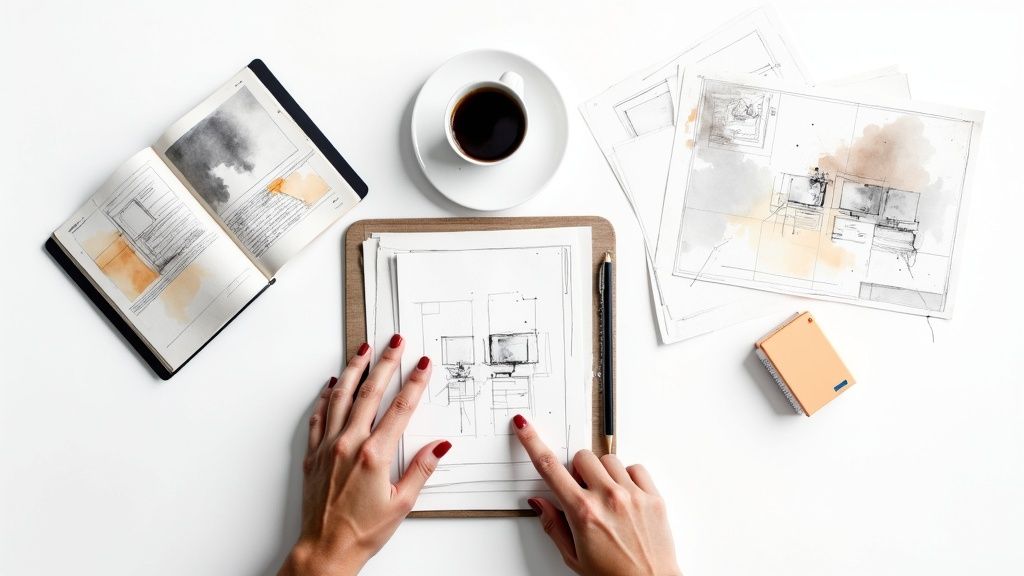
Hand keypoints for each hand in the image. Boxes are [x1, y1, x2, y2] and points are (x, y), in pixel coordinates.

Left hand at [279, 335, 450, 575]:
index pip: (400, 408)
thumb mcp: (402, 504)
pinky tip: (332, 384)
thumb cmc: (362, 532)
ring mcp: (328, 446)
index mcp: (375, 455)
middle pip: (371, 393)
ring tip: (363, 349)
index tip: (423, 365)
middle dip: (386, 363)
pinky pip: (319, 416)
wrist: (325, 550)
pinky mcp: (313, 454)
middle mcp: (349, 445)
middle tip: (395, 342)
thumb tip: (440, 446)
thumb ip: (421, 469)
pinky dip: (326, 397)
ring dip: (354, 370)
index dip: (414, 383)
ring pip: (342, 397)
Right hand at [513, 414, 680, 575]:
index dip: (532, 443)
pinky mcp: (653, 496)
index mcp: (583, 513)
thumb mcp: (573, 557)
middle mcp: (607, 498)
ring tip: (606, 497)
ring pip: (608, 459)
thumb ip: (553, 525)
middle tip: (583, 490)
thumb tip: (539, 502)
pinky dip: (627, 477)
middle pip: (582, 457)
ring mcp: (632, 495)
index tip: (524, 427)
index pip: (549, 468)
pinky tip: (625, 496)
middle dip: (578, 470)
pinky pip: (635, 467)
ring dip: (602, 473)